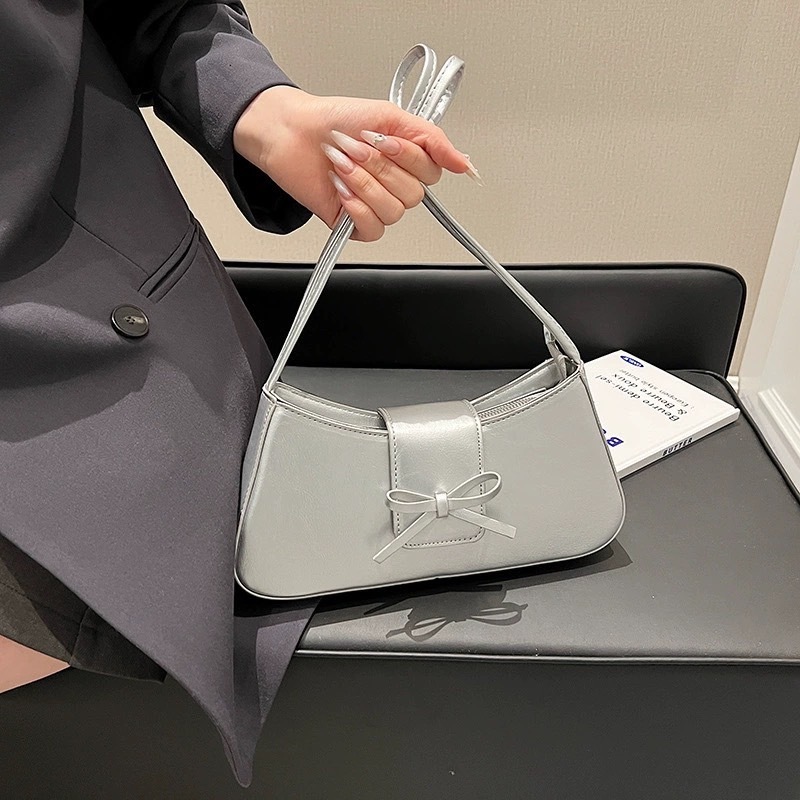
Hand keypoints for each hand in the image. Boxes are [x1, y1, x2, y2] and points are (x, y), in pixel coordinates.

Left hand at [233, 86, 480, 241]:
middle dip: (380, 168)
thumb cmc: (335, 121)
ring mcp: (374, 206)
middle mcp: (395, 186)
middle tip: (355, 148)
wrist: (293, 132)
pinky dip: (357, 209)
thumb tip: (464, 163)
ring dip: (365, 185)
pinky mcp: (353, 224)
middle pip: (413, 195)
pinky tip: (341, 190)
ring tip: (342, 164)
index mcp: (408, 161)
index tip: (384, 139)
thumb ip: (432, 139)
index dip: (408, 158)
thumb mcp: (390, 116)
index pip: (432, 174)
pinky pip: (373, 230)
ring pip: (393, 213)